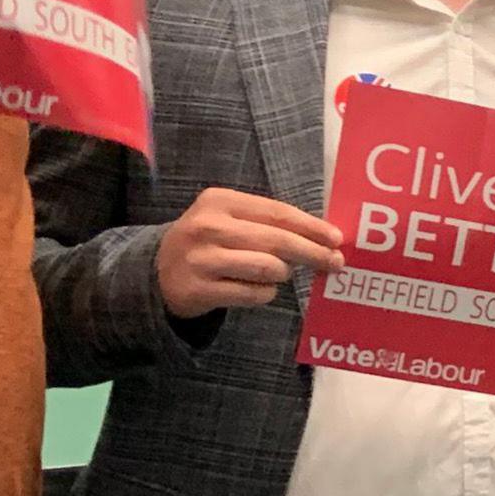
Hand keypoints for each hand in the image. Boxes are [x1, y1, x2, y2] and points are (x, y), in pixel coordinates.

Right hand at [154, 188, 343, 316]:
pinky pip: (253, 294)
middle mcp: (208, 226)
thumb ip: (267, 223)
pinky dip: (265, 293)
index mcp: (219, 201)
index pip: (277, 212)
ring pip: (268, 268)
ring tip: (280, 273)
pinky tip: (260, 289)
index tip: (336, 238)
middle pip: (277, 240)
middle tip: (336, 263)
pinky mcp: (199, 289)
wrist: (158, 273)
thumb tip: (322, 237)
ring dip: (283, 273)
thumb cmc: (208, 242)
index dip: (311, 226)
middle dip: (313, 252)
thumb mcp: (229, 219)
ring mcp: (202, 259)